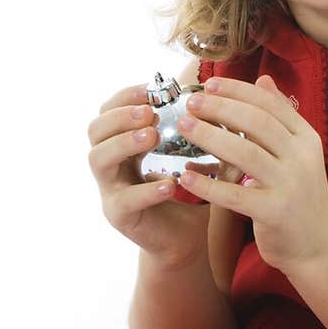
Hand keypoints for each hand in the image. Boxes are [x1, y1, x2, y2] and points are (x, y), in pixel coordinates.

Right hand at [87, 84, 210, 267]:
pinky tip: (168, 184)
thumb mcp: (196, 159)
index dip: (125, 97)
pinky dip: (145, 190)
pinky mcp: (118, 216)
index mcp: (125, 145)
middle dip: (120, 116)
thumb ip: (208, 136)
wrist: (186, 240)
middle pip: (95, 130)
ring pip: (98, 159)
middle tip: (149, 112)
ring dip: (124, 143)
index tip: (150, 88)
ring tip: (152, 136)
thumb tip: (231, 107)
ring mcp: (110, 190)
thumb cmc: (189, 194)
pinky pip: (124, 200)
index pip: (110, 111)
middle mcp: (112, 164)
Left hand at [174, 74, 327, 277]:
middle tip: (191, 103)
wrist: (317, 246)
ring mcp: (290, 185)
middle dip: (220, 108)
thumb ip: (280, 117)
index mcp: (307, 138)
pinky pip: (234, 194)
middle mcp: (302, 158)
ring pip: (244, 153)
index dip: (238, 90)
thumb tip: (263, 78)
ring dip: (210, 136)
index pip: (271, 104)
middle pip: (257, 122)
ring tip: (184, 127)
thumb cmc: (300, 196)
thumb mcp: (298, 153)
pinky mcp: (274, 213)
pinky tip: (185, 176)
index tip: (210, 83)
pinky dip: (207, 184)